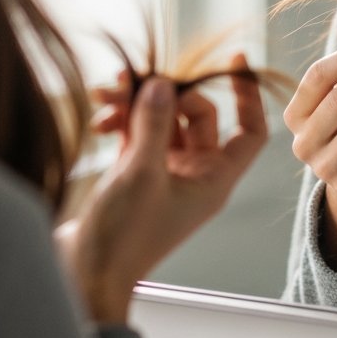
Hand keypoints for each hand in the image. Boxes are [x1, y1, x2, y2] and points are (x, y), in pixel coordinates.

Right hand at [55, 55, 267, 322]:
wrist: (85, 275)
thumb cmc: (124, 235)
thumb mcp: (142, 173)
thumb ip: (155, 124)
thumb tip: (165, 83)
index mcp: (215, 179)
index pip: (251, 132)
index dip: (249, 96)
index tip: (237, 62)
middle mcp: (196, 174)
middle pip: (199, 116)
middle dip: (170, 95)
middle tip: (138, 85)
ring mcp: (166, 172)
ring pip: (163, 121)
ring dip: (137, 104)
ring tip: (106, 94)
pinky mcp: (136, 171)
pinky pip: (138, 132)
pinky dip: (123, 120)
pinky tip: (100, 117)